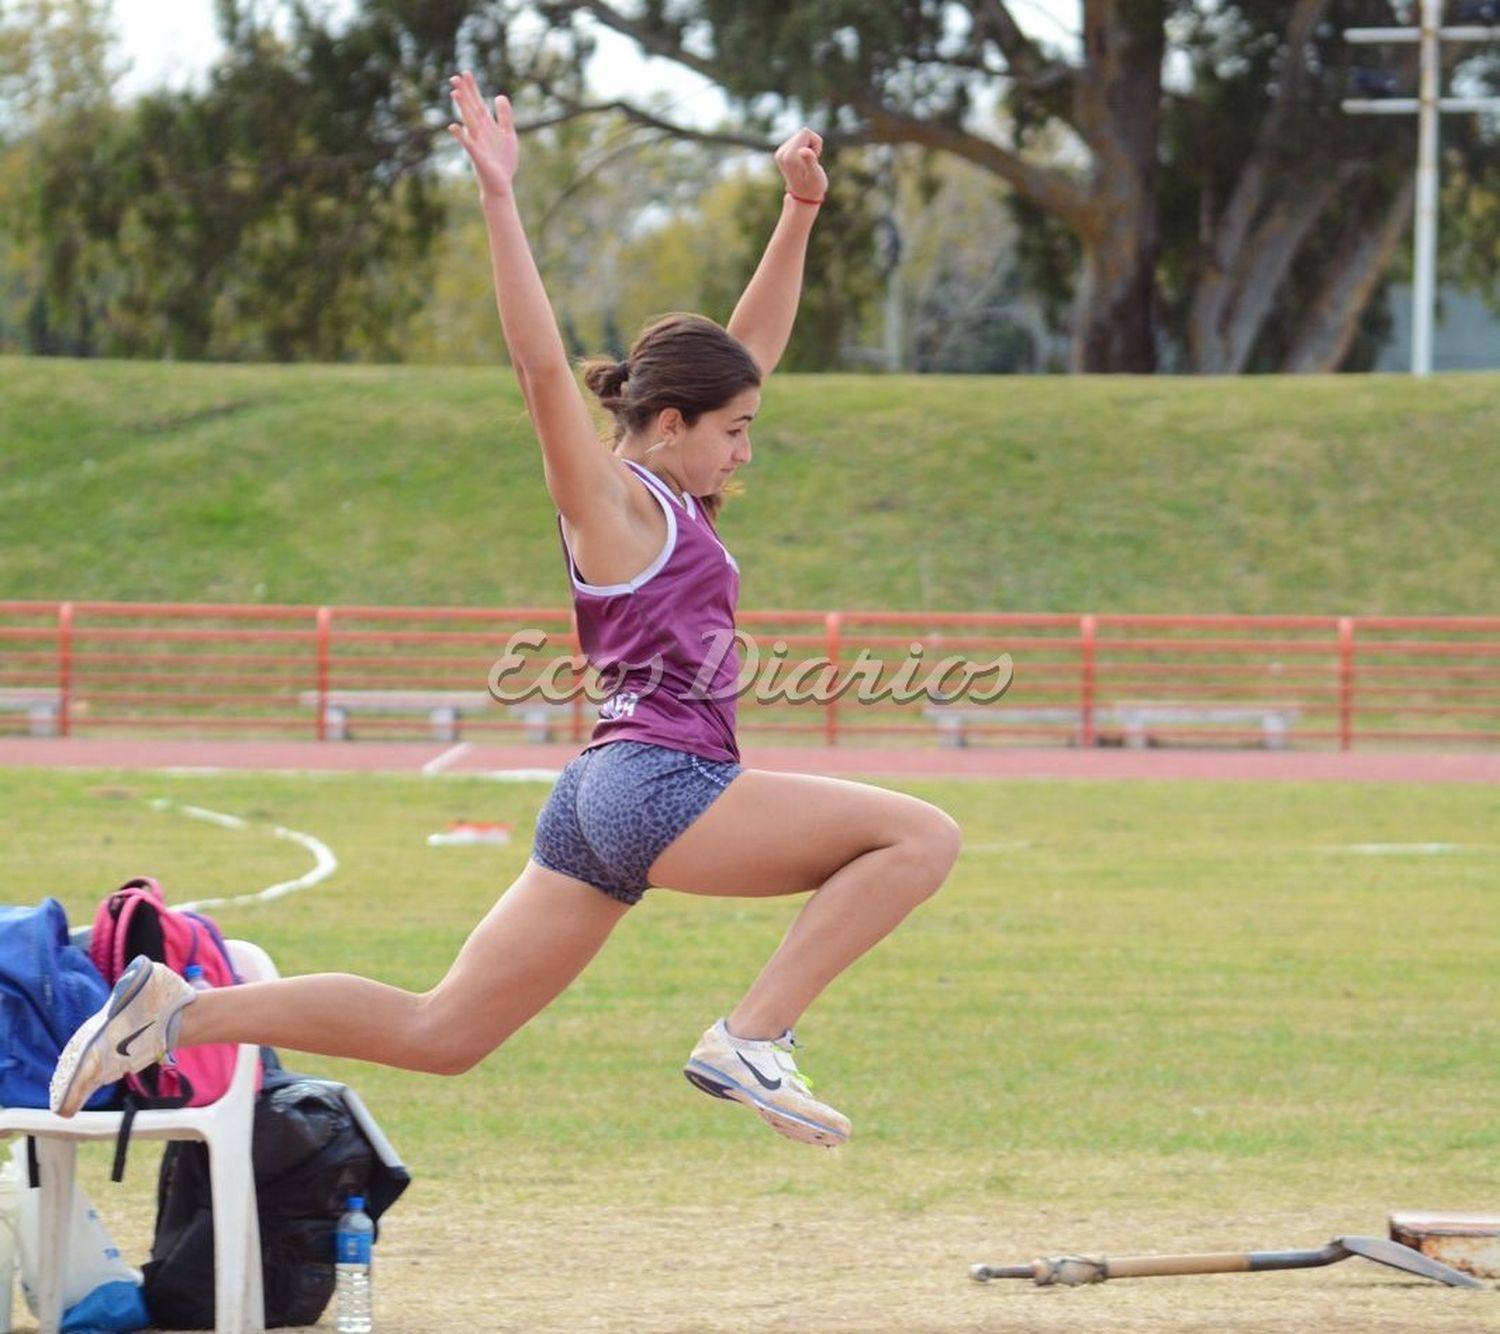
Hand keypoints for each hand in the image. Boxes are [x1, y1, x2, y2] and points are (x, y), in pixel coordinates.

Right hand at [448, 71, 518, 198]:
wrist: (501, 185)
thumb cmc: (503, 161)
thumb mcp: (508, 134)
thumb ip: (504, 116)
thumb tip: (499, 95)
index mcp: (487, 126)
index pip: (478, 103)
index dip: (472, 89)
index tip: (466, 72)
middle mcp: (480, 132)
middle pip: (471, 109)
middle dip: (464, 94)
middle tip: (454, 77)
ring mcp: (477, 143)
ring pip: (468, 122)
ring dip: (462, 108)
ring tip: (454, 93)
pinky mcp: (478, 157)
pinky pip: (468, 144)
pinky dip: (461, 136)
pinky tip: (453, 126)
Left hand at [774, 127, 826, 201]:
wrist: (803, 198)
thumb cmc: (813, 188)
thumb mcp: (815, 175)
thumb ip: (810, 161)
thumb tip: (802, 150)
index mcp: (788, 156)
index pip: (806, 132)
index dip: (815, 143)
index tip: (814, 159)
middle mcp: (781, 152)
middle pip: (803, 133)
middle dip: (812, 145)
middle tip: (811, 162)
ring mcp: (780, 152)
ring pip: (801, 136)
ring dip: (809, 147)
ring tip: (808, 163)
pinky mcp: (782, 152)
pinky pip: (798, 140)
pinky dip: (805, 148)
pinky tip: (803, 162)